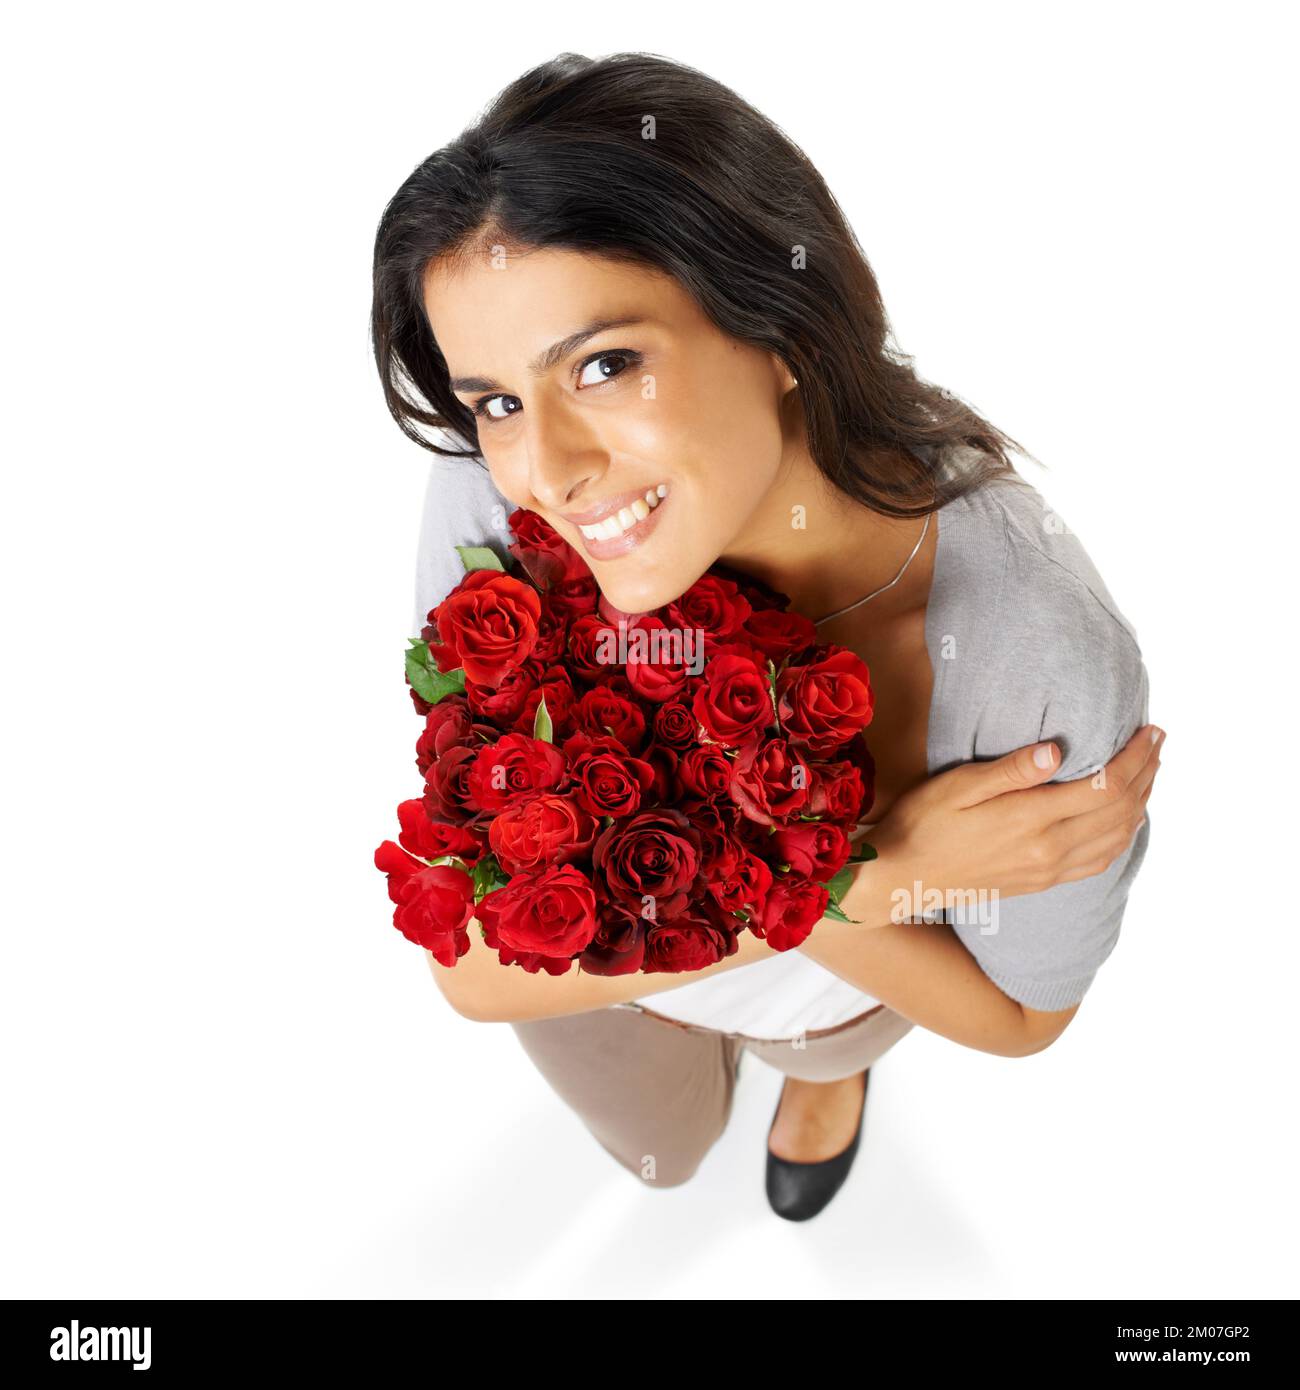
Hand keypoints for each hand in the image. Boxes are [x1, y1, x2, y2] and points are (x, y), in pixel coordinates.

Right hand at [865, 723, 1163, 901]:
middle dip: (1147, 773)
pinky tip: (1125, 821)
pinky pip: (1100, 861)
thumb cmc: (922, 823)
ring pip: (1117, 838)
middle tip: (1159, 741)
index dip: (1135, 758)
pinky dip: (1123, 837)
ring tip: (1150, 772)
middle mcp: (1049, 850)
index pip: (1105, 787)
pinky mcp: (1042, 881)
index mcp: (1031, 820)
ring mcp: (1048, 870)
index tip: (1149, 731)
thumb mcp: (957, 786)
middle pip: (1121, 812)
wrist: (902, 877)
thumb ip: (1009, 770)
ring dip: (1142, 803)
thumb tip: (1055, 750)